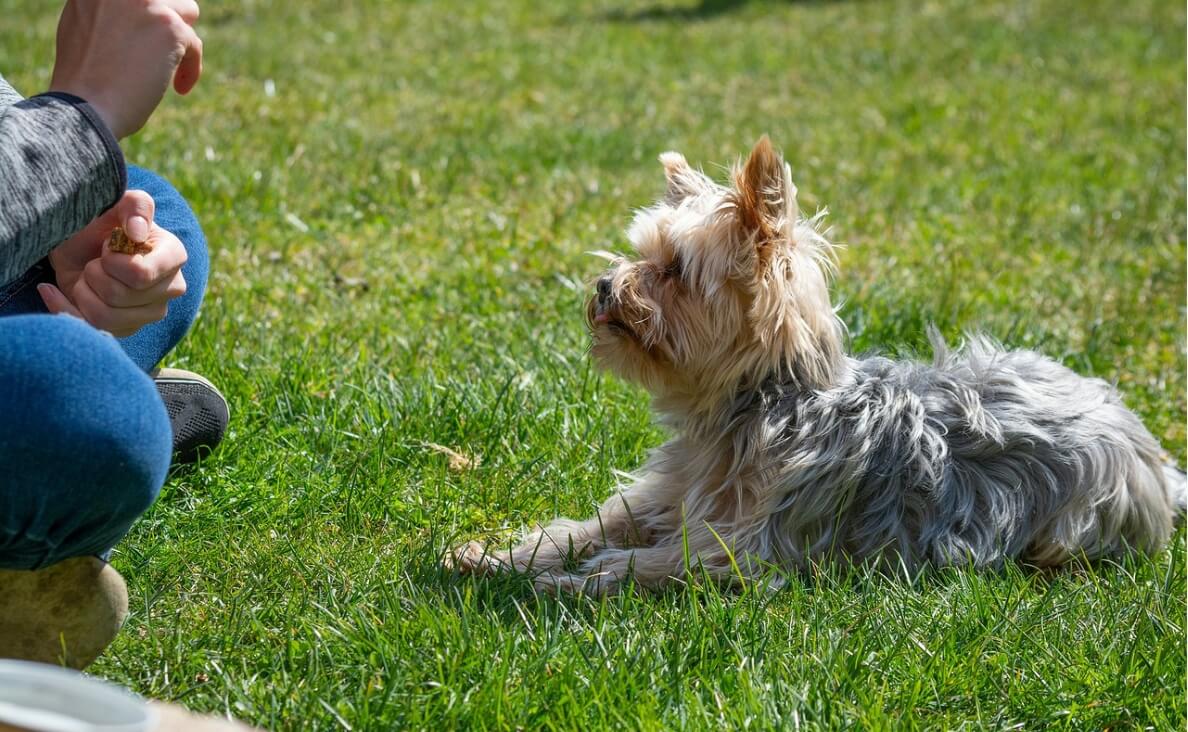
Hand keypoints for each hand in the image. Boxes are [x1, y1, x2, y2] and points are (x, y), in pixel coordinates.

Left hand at [40, 190, 187, 337]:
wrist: (80, 243)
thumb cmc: (102, 221)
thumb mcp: (116, 202)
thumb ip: (134, 205)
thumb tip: (138, 231)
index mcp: (173, 257)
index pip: (141, 275)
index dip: (113, 262)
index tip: (107, 246)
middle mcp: (170, 288)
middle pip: (120, 296)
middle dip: (94, 274)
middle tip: (95, 260)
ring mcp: (151, 313)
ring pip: (106, 317)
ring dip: (82, 292)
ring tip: (85, 276)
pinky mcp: (127, 329)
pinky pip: (91, 329)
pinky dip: (64, 308)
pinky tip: (55, 291)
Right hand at [48, 0, 202, 138]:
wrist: (84, 107)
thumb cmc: (83, 80)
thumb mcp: (83, 28)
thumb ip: (110, 13)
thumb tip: (141, 14)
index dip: (149, 17)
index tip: (148, 41)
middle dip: (169, 23)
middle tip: (161, 54)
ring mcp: (145, 3)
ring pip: (188, 11)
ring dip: (182, 40)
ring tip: (167, 71)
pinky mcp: (169, 27)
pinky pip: (194, 43)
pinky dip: (191, 68)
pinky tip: (180, 88)